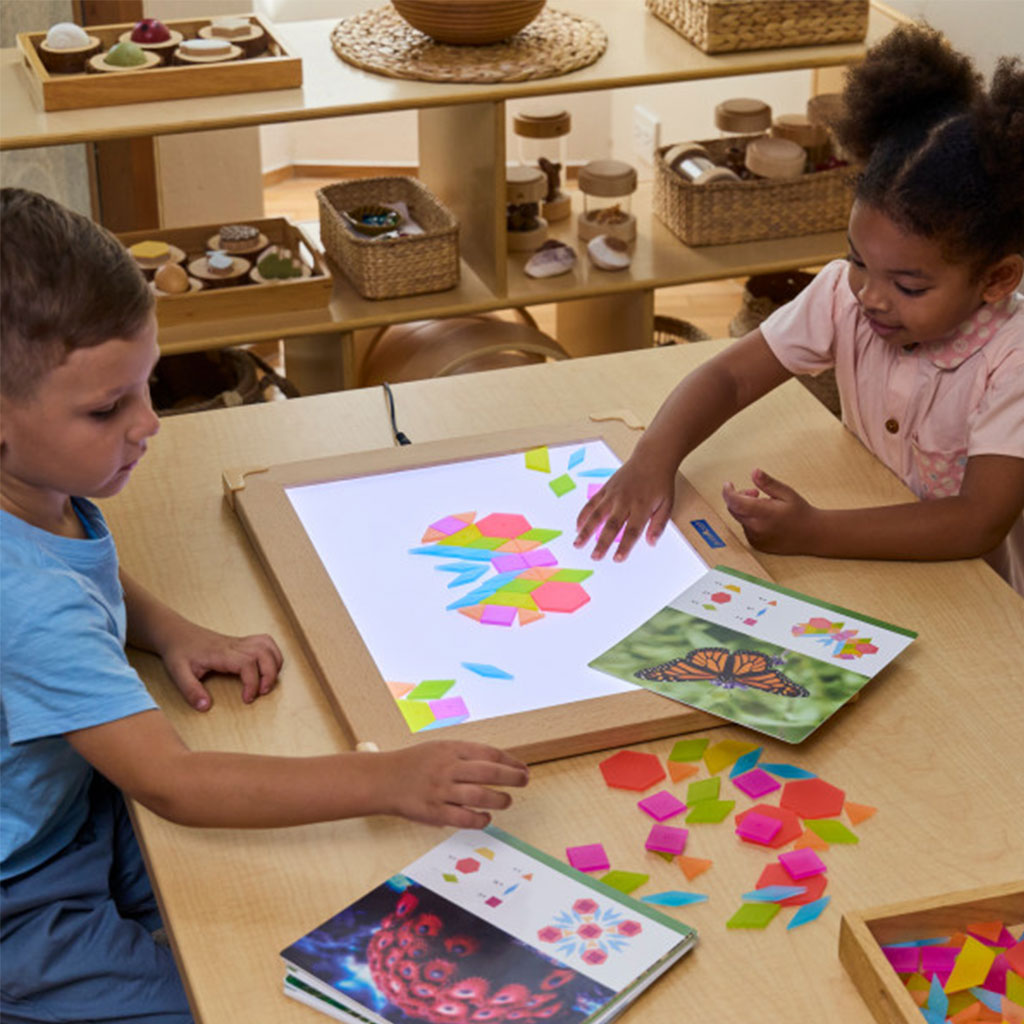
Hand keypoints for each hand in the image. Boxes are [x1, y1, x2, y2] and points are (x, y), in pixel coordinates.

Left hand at [158, 621, 282, 711]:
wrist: (176, 632)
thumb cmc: (178, 652)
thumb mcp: (178, 673)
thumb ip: (191, 691)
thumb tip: (205, 707)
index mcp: (221, 653)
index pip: (247, 663)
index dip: (252, 683)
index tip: (247, 699)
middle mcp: (234, 645)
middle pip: (264, 653)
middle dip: (270, 674)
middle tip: (262, 692)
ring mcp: (239, 642)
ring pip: (267, 646)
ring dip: (274, 664)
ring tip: (267, 681)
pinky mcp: (241, 642)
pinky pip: (265, 642)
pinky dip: (272, 653)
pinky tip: (267, 666)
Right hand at [379, 742, 528, 828]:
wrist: (384, 779)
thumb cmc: (416, 764)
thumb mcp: (440, 748)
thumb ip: (466, 754)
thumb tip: (500, 763)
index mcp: (451, 749)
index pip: (488, 753)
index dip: (510, 761)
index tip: (522, 768)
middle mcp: (447, 768)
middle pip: (488, 771)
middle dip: (512, 777)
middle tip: (524, 781)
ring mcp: (441, 790)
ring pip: (478, 795)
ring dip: (499, 799)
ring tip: (507, 800)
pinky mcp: (434, 812)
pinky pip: (463, 818)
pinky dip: (479, 820)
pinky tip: (486, 818)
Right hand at [574, 454, 675, 560]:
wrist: (652, 457)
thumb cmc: (660, 483)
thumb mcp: (667, 504)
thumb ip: (659, 524)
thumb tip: (651, 543)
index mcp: (642, 507)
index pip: (633, 530)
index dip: (625, 546)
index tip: (618, 559)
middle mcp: (626, 500)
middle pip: (612, 525)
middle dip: (602, 542)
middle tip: (595, 557)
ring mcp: (613, 494)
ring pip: (597, 514)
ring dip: (586, 530)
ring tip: (578, 544)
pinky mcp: (606, 488)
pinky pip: (592, 503)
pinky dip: (583, 515)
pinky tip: (578, 527)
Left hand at [722, 468, 817, 553]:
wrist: (813, 535)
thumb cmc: (801, 512)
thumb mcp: (787, 493)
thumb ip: (768, 483)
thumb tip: (754, 472)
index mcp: (764, 514)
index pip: (735, 502)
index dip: (728, 492)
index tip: (728, 484)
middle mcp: (757, 528)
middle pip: (734, 510)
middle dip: (738, 498)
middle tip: (755, 493)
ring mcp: (755, 539)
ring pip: (739, 519)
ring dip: (745, 509)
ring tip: (764, 505)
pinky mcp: (756, 545)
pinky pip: (745, 528)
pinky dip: (749, 520)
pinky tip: (766, 519)